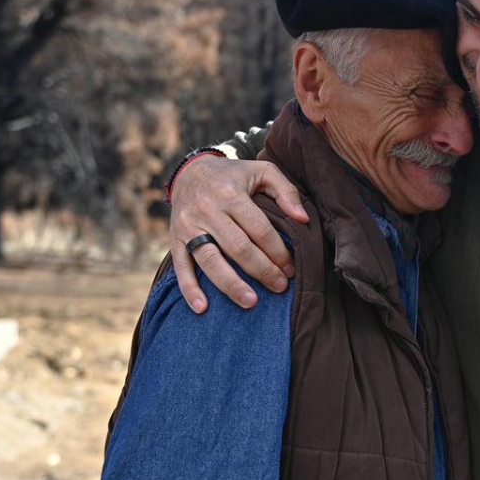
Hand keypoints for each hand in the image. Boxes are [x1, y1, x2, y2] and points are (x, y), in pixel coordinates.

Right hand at [169, 155, 308, 311]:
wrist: (190, 172)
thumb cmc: (234, 175)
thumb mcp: (262, 171)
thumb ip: (286, 191)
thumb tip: (303, 219)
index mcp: (230, 193)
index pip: (259, 229)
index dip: (277, 251)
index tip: (291, 268)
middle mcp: (207, 210)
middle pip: (238, 248)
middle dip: (262, 270)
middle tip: (280, 287)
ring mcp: (189, 226)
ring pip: (210, 261)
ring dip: (231, 285)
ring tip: (252, 303)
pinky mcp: (175, 239)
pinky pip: (181, 267)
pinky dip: (190, 289)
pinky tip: (203, 308)